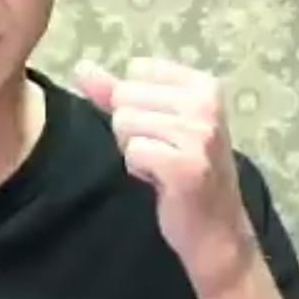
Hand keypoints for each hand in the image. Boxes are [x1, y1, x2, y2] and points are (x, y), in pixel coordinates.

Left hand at [76, 59, 256, 296]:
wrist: (217, 229)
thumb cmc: (187, 173)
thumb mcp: (157, 123)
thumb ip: (117, 93)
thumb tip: (82, 68)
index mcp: (204, 86)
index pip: (137, 71)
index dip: (137, 105)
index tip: (162, 131)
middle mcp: (206, 104)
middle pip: (125, 97)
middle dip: (133, 129)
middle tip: (163, 152)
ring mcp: (199, 135)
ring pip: (125, 123)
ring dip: (135, 151)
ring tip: (163, 166)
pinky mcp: (186, 165)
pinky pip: (132, 151)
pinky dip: (139, 169)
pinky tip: (162, 181)